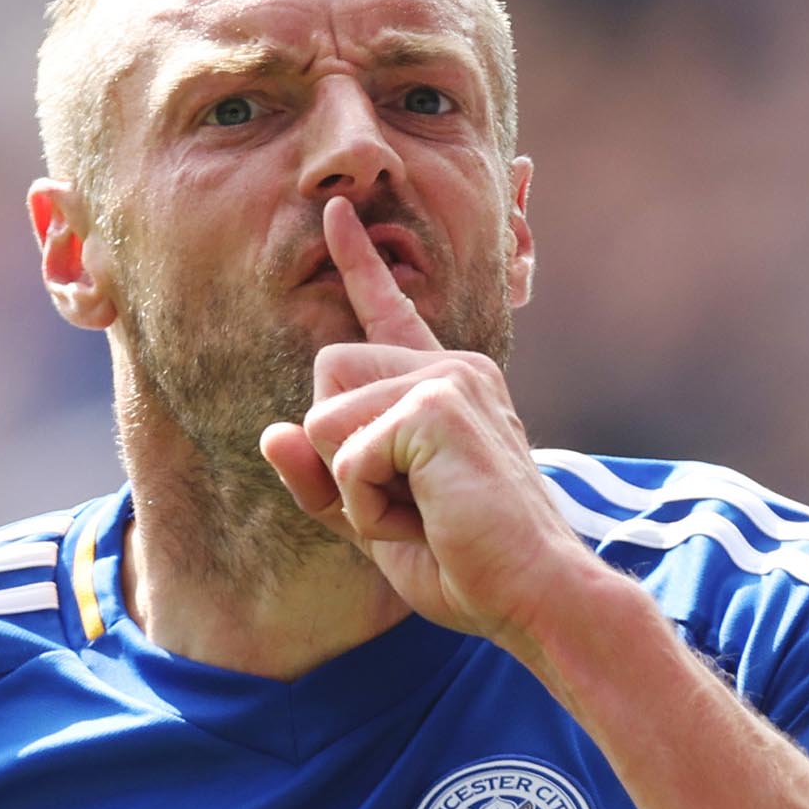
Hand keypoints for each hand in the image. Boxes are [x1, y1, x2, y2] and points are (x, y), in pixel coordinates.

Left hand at [260, 196, 590, 647]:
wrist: (536, 596)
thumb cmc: (468, 565)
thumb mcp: (376, 522)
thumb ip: (322, 479)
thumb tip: (272, 432)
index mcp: (445, 385)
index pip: (389, 312)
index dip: (357, 261)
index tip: (334, 212)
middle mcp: (450, 367)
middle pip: (326, 374)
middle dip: (337, 452)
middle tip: (404, 502)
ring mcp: (447, 380)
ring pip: (325, 416)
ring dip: (351, 486)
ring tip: (420, 513)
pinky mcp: (437, 406)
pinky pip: (346, 453)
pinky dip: (365, 503)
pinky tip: (423, 517)